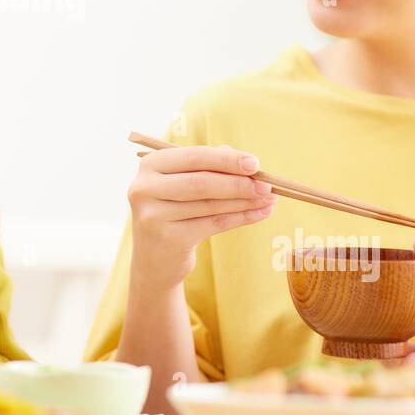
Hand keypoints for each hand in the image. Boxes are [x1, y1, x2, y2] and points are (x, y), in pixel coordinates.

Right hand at [128, 144, 276, 289]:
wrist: (153, 257)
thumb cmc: (174, 210)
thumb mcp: (183, 183)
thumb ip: (210, 167)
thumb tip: (247, 164)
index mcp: (150, 165)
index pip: (193, 157)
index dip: (226, 160)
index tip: (255, 163)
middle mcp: (145, 188)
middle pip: (200, 182)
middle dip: (238, 183)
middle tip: (267, 185)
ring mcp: (154, 215)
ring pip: (210, 205)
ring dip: (245, 201)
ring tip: (269, 199)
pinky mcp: (169, 239)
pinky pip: (213, 224)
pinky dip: (241, 218)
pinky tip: (260, 213)